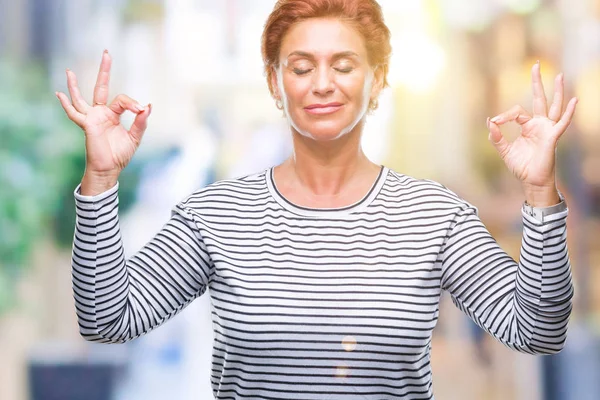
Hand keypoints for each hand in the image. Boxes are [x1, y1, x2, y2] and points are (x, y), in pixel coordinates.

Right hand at [56, 50, 150, 176]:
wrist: (110, 169)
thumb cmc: (120, 154)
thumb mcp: (135, 137)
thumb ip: (141, 122)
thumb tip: (148, 106)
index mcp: (113, 114)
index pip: (123, 100)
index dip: (133, 103)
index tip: (141, 110)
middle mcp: (101, 113)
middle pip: (101, 87)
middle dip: (104, 70)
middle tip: (107, 53)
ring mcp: (92, 118)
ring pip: (81, 98)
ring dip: (74, 85)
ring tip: (69, 71)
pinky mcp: (87, 125)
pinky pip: (74, 113)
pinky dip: (66, 104)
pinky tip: (59, 94)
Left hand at [487, 62, 577, 205]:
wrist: (531, 181)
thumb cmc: (521, 166)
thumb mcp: (504, 150)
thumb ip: (496, 137)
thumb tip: (488, 121)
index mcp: (527, 126)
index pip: (516, 112)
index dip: (504, 116)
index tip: (494, 123)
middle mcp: (539, 124)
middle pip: (539, 99)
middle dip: (536, 82)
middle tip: (535, 65)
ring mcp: (547, 129)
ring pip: (553, 106)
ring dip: (556, 91)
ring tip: (559, 75)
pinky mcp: (552, 137)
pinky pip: (562, 123)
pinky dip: (569, 112)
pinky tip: (575, 100)